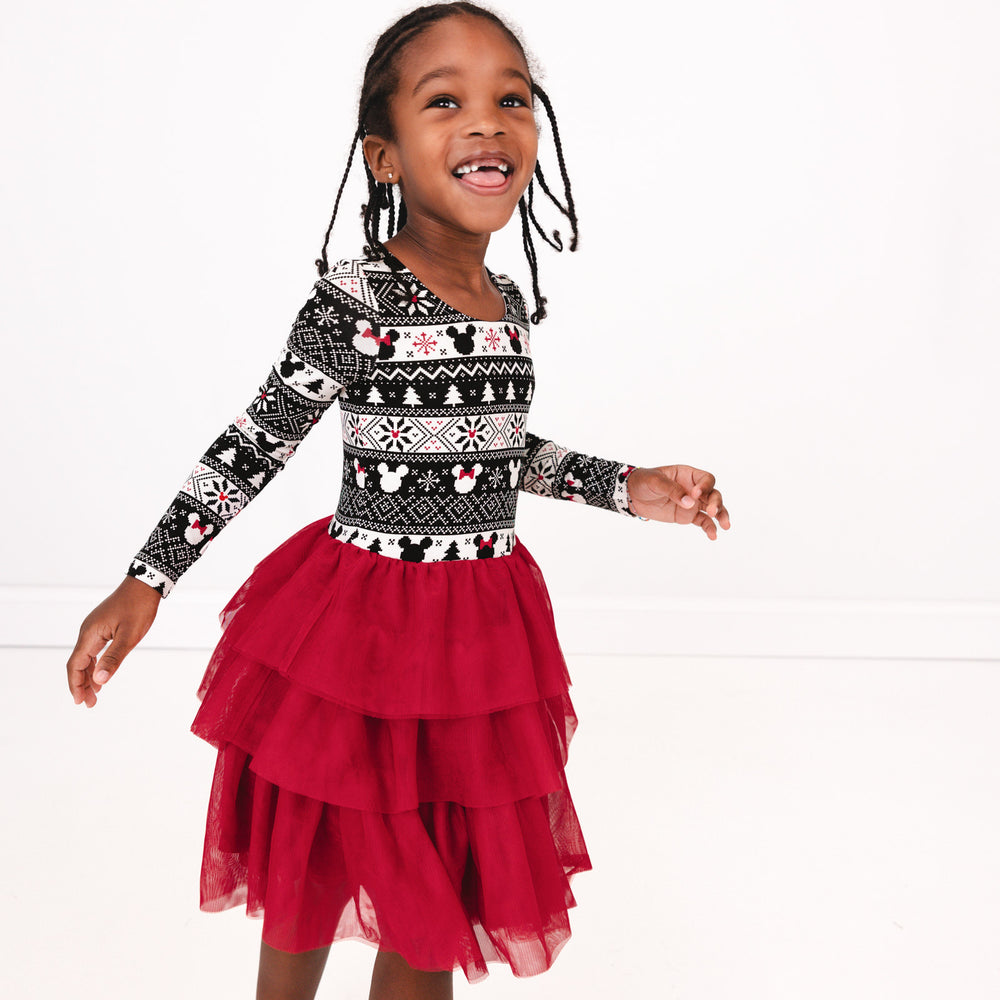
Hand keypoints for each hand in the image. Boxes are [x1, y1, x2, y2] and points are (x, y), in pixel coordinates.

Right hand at [66, 576, 161, 707]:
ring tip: (95, 695)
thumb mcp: (129, 636)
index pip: (75, 665)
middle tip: (90, 704)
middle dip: (82, 685)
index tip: (80, 702)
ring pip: (86, 657)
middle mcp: (87, 631)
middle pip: (78, 663)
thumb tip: (100, 680)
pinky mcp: (102, 626)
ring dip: (89, 676)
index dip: (76, 685)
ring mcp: (94, 628)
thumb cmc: (138, 607)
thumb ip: (114, 658)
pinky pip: (94, 649)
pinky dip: (95, 664)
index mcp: (90, 634)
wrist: (144, 584)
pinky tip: (101, 674)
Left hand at [626, 465, 730, 539]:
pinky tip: (713, 535)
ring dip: (721, 515)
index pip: (706, 479)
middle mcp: (694, 488)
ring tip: (725, 525)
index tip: (695, 494)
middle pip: (713, 494)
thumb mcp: (655, 481)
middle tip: (712, 512)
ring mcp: (693, 503)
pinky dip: (709, 528)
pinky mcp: (688, 516)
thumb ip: (672, 490)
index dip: (705, 486)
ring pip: (712, 508)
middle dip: (716, 503)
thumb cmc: (644, 482)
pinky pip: (703, 521)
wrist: (633, 495)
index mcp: (688, 475)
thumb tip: (689, 503)